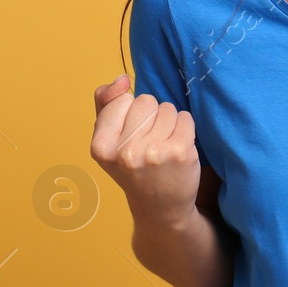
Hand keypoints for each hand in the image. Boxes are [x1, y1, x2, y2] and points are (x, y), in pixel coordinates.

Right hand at [90, 73, 201, 221]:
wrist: (160, 207)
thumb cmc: (132, 167)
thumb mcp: (108, 139)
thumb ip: (106, 103)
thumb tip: (122, 79)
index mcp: (101, 147)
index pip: (122, 99)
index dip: (129, 113)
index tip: (129, 137)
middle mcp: (126, 151)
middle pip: (146, 101)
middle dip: (150, 116)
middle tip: (148, 143)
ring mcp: (154, 152)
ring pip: (167, 108)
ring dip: (168, 122)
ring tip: (162, 146)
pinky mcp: (180, 152)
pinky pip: (186, 117)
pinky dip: (184, 128)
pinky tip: (177, 148)